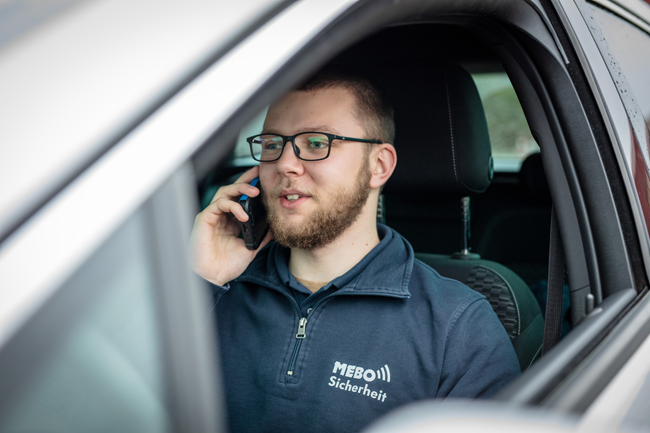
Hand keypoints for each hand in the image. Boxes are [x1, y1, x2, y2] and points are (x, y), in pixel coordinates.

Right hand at [190, 166, 272, 285]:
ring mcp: (212, 216)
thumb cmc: (226, 265)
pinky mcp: (205, 219)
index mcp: (230, 220)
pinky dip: (232, 206)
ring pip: (224, 193)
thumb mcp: (251, 248)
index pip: (240, 198)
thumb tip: (274, 227)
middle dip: (245, 180)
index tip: (262, 178)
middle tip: (258, 175)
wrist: (214, 277)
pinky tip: (243, 215)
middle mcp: (221, 215)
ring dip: (240, 189)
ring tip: (255, 193)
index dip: (249, 186)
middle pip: (232, 190)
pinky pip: (218, 204)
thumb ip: (261, 237)